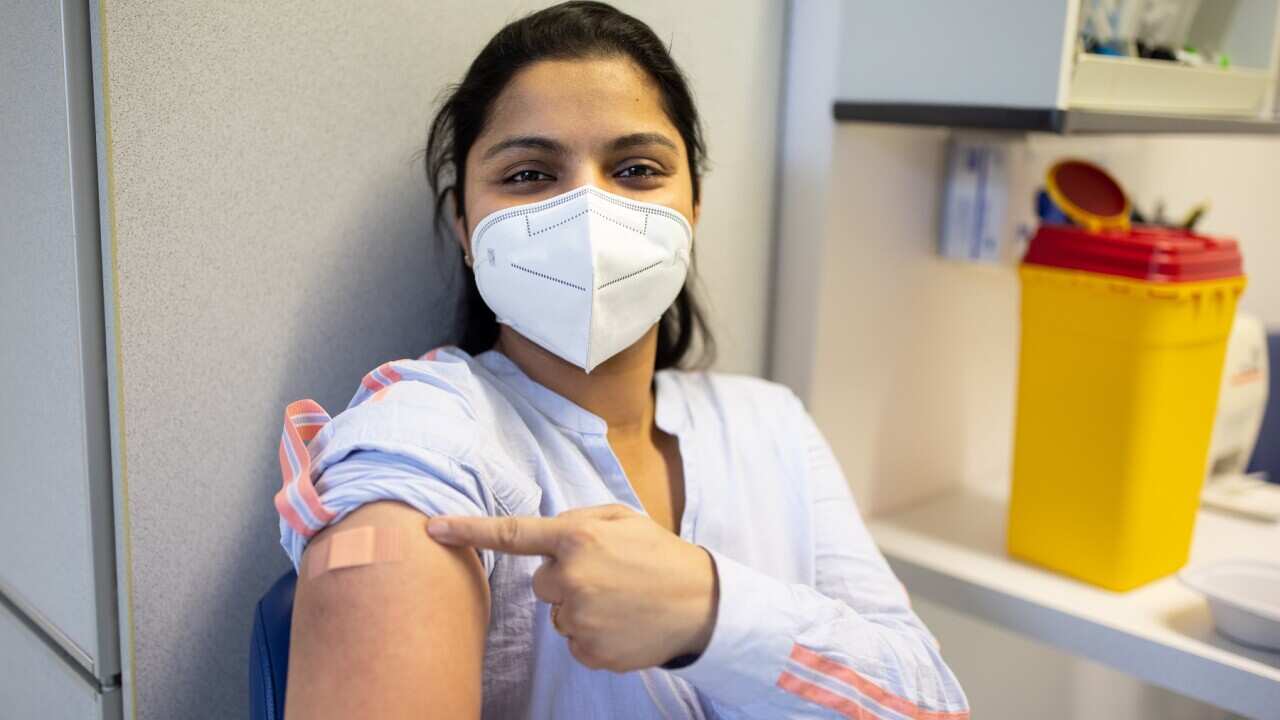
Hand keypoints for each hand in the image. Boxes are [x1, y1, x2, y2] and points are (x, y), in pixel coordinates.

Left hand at [426, 504, 718, 672]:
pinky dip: (592, 633)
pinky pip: (573, 641)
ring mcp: (579, 618)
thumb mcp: (622, 518)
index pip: (511, 534)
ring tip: (620, 598)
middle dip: (565, 577)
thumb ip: (576, 520)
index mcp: (577, 537)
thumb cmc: (659, 554)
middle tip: (606, 575)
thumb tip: (542, 538)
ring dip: (580, 606)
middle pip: (541, 582)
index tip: (432, 527)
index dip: (467, 530)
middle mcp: (571, 578)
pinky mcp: (589, 650)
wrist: (701, 603)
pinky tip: (621, 622)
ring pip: (557, 613)